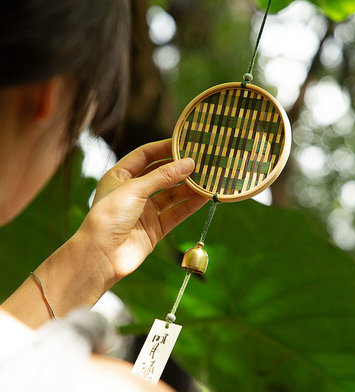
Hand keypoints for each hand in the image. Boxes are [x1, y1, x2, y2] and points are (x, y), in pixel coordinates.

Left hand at [78, 139, 206, 287]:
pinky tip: (204, 197)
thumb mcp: (135, 189)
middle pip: (161, 175)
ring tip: (208, 178)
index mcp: (120, 176)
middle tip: (201, 161)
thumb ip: (164, 176)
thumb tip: (189, 163)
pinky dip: (190, 205)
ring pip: (171, 195)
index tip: (185, 143)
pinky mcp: (155, 228)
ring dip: (188, 187)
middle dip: (180, 168)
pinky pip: (176, 213)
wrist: (101, 256)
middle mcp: (133, 192)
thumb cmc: (109, 217)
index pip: (145, 155)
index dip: (164, 148)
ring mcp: (144, 211)